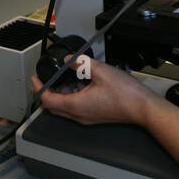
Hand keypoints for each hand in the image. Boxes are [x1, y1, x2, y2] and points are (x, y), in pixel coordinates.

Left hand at [28, 56, 157, 126]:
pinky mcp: (95, 116)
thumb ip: (80, 64)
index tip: (36, 78)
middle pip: (54, 106)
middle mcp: (78, 115)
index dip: (38, 88)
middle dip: (50, 91)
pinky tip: (85, 83)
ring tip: (72, 76)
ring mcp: (87, 117)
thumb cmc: (125, 93)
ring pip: (66, 107)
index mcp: (76, 105)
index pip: (47, 100)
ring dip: (64, 93)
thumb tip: (68, 60)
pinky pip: (77, 108)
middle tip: (51, 77)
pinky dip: (74, 96)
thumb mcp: (100, 71)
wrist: (142, 107)